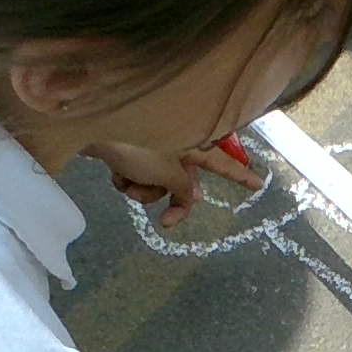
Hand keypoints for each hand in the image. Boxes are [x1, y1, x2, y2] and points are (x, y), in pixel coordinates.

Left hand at [85, 139, 263, 228]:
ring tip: (128, 181)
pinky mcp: (129, 151)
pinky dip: (126, 179)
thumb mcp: (168, 173)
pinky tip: (114, 171)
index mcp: (192, 144)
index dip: (241, 176)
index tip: (259, 184)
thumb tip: (192, 199)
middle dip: (168, 198)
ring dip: (142, 189)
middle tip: (164, 223)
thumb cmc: (136, 146)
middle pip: (183, 182)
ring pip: (157, 182)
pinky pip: (136, 175)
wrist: (92, 128)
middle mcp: (176, 145)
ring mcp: (152, 148)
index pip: (224, 164)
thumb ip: (184, 190)